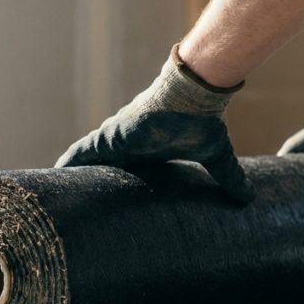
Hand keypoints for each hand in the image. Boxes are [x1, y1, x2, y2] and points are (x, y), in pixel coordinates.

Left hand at [56, 45, 254, 202]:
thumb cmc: (202, 120)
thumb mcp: (214, 155)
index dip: (108, 186)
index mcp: (144, 151)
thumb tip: (250, 198)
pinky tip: (54, 176)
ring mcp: (114, 139)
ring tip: (53, 197)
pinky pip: (82, 152)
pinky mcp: (110, 136)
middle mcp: (124, 144)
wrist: (195, 96)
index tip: (100, 205)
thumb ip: (227, 177)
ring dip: (70, 176)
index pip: (119, 172)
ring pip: (84, 161)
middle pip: (96, 168)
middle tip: (70, 208)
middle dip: (83, 185)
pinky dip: (69, 163)